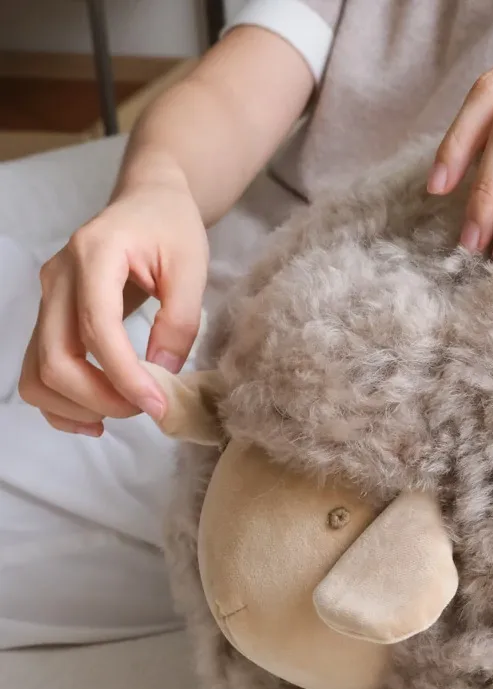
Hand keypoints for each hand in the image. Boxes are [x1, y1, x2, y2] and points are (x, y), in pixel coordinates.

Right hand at [19, 167, 208, 434]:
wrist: (147, 204)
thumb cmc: (171, 229)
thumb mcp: (192, 268)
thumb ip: (180, 321)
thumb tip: (162, 374)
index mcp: (95, 254)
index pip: (96, 328)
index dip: (124, 376)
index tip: (158, 405)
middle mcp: (59, 277)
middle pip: (55, 358)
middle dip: (101, 398)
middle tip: (146, 407)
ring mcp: (47, 299)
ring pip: (37, 373)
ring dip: (77, 407)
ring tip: (122, 411)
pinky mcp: (48, 318)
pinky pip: (36, 373)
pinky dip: (60, 405)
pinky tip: (96, 417)